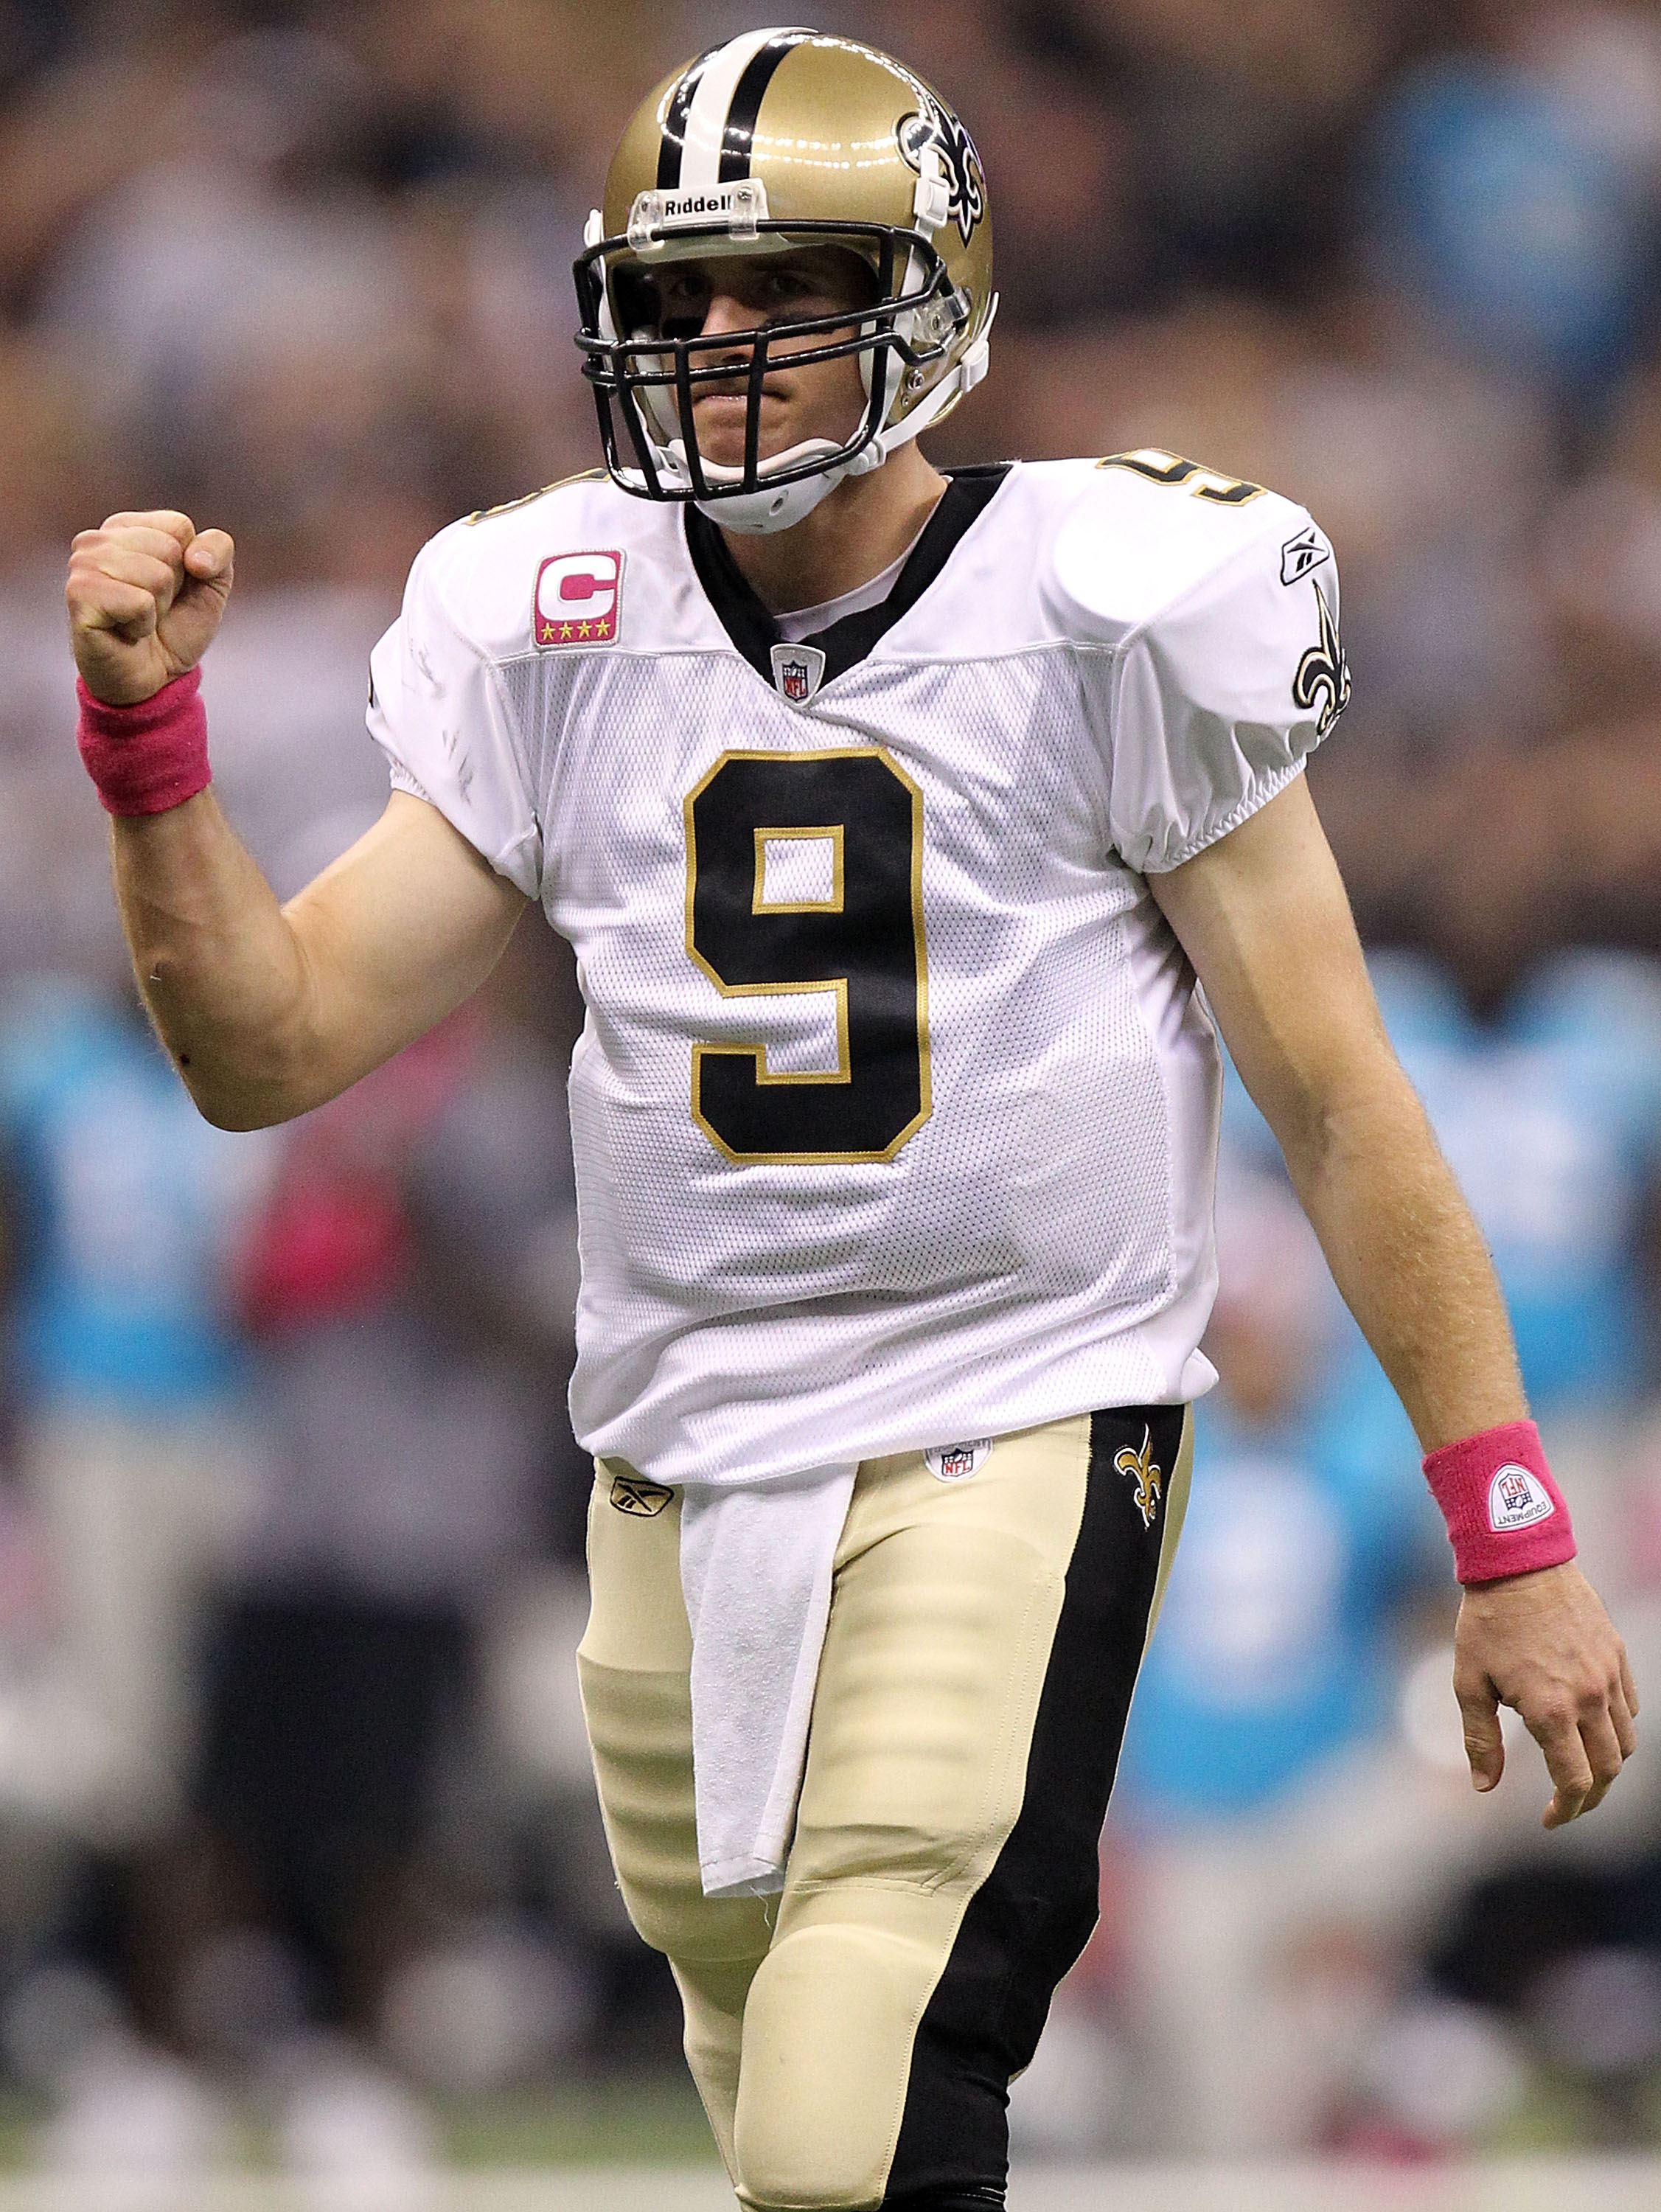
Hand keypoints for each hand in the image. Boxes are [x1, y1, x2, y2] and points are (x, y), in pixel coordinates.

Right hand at [66, 510, 233, 705]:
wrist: (153, 680)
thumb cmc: (175, 629)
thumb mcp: (211, 585)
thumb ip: (218, 551)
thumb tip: (195, 558)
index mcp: (124, 527)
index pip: (179, 526)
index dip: (189, 566)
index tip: (170, 590)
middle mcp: (96, 540)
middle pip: (169, 548)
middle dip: (173, 588)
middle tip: (151, 609)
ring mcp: (82, 565)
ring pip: (156, 574)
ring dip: (158, 608)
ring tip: (138, 620)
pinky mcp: (79, 596)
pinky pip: (139, 602)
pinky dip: (143, 625)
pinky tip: (126, 632)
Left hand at [1454, 1560, 1637, 1827]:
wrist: (1519, 1563)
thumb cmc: (1486, 1622)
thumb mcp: (1469, 1682)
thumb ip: (1480, 1739)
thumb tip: (1484, 1787)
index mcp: (1550, 1710)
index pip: (1575, 1781)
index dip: (1566, 1810)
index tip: (1549, 1820)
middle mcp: (1588, 1698)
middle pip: (1608, 1770)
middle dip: (1590, 1797)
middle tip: (1568, 1805)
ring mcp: (1608, 1676)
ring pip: (1625, 1741)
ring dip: (1608, 1765)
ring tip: (1582, 1771)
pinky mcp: (1617, 1656)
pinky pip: (1630, 1707)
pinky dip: (1618, 1728)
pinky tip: (1593, 1728)